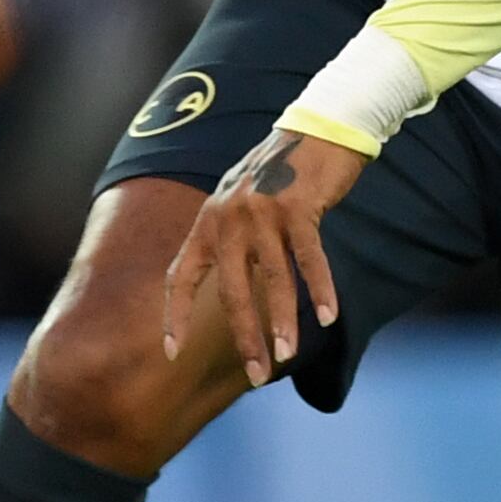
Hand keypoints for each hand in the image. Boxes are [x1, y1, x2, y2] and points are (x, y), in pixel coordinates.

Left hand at [161, 127, 364, 391]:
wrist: (317, 127)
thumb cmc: (280, 175)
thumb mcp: (239, 203)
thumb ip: (230, 240)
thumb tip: (232, 290)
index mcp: (208, 221)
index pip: (182, 277)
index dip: (175, 316)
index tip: (172, 353)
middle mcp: (228, 217)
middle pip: (232, 291)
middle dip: (244, 336)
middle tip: (256, 374)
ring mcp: (262, 211)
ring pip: (274, 280)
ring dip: (283, 322)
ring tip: (288, 354)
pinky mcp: (298, 206)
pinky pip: (310, 259)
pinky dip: (321, 289)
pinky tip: (328, 317)